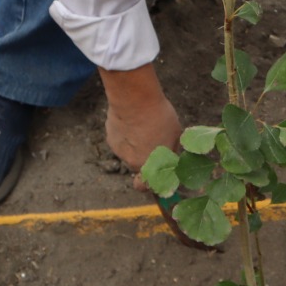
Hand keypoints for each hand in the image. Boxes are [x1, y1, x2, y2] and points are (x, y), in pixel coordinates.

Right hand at [100, 63, 181, 180]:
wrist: (134, 99)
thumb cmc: (159, 118)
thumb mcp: (175, 135)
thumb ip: (172, 152)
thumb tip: (174, 159)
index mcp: (147, 166)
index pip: (143, 186)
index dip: (148, 183)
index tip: (154, 175)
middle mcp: (130, 162)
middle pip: (139, 165)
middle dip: (145, 156)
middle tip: (154, 139)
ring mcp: (118, 150)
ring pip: (129, 151)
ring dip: (136, 144)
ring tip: (144, 125)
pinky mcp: (110, 137)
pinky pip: (121, 139)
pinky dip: (126, 134)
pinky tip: (133, 120)